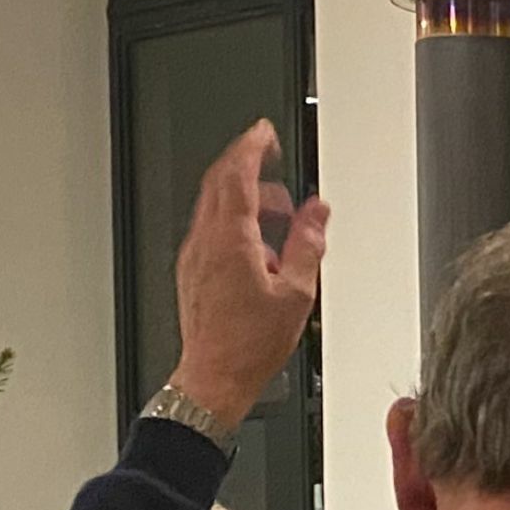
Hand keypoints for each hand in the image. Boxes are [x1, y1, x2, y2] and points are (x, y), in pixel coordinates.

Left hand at [170, 122, 331, 423]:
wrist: (214, 378)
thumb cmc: (249, 345)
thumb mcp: (296, 293)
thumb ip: (308, 244)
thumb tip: (317, 212)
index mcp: (231, 240)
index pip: (238, 175)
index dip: (252, 146)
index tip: (263, 132)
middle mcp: (206, 242)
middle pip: (219, 182)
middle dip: (245, 163)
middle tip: (269, 158)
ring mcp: (194, 257)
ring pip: (213, 206)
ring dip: (242, 196)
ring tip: (275, 212)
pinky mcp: (192, 272)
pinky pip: (210, 231)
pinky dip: (232, 222)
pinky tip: (256, 245)